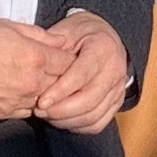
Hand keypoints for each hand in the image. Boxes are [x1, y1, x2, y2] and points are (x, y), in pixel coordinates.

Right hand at [0, 18, 71, 120]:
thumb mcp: (7, 26)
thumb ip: (38, 35)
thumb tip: (60, 41)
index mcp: (35, 57)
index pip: (69, 62)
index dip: (70, 59)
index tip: (68, 57)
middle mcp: (32, 82)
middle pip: (62, 84)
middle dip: (64, 77)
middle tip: (59, 71)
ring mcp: (19, 100)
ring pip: (47, 100)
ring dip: (48, 93)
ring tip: (39, 82)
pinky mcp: (5, 113)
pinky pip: (29, 112)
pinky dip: (31, 104)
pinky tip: (24, 94)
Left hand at [29, 8, 132, 132]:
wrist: (103, 38)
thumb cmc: (81, 34)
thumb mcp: (66, 30)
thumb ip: (53, 46)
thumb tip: (37, 65)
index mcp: (103, 47)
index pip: (82, 74)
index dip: (61, 91)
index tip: (41, 101)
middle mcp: (115, 70)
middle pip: (90, 99)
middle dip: (61, 110)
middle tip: (39, 110)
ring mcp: (118, 89)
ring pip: (93, 115)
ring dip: (67, 120)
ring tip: (46, 115)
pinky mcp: (116, 103)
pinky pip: (98, 124)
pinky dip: (78, 126)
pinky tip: (61, 120)